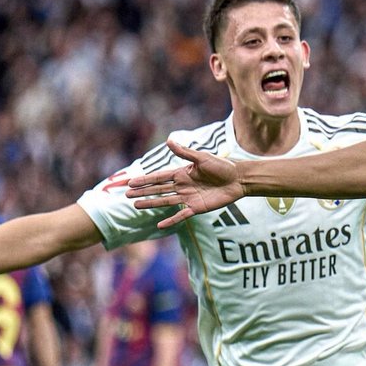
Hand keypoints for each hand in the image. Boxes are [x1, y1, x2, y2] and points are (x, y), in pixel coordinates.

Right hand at [125, 140, 242, 228]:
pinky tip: (160, 225)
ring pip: (165, 201)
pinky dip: (171, 220)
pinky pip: (181, 215)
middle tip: (127, 196)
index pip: (159, 177)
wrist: (238, 179)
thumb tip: (168, 141)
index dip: (145, 180)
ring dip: (151, 203)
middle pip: (158, 190)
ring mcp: (188, 197)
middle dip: (143, 192)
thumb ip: (185, 152)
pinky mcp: (197, 208)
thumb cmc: (222, 166)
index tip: (130, 183)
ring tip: (136, 206)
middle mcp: (182, 186)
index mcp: (182, 173)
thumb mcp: (202, 158)